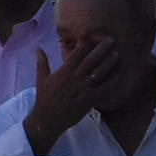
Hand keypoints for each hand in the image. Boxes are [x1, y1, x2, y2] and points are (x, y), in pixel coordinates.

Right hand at [24, 37, 119, 152]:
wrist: (48, 118)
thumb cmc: (44, 97)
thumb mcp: (41, 78)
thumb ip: (42, 62)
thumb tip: (37, 48)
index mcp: (63, 72)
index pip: (76, 54)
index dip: (86, 44)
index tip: (94, 36)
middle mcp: (74, 78)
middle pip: (91, 60)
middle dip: (101, 49)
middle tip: (111, 40)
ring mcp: (82, 89)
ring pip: (99, 72)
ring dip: (109, 62)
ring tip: (117, 54)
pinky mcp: (89, 100)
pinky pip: (103, 89)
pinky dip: (111, 82)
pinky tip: (118, 75)